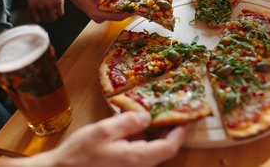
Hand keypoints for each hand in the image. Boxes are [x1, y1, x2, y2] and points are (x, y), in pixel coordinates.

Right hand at [23, 112, 187, 166]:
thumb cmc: (81, 153)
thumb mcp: (104, 131)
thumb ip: (128, 122)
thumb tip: (147, 116)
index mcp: (137, 157)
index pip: (169, 147)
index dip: (181, 132)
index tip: (188, 117)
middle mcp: (138, 164)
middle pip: (163, 147)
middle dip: (170, 128)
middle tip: (171, 108)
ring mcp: (131, 164)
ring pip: (152, 147)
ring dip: (155, 129)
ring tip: (153, 109)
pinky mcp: (124, 161)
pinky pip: (140, 147)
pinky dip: (142, 133)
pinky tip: (133, 120)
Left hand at [27, 0, 64, 22]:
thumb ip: (34, 5)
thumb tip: (39, 17)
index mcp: (32, 5)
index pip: (36, 20)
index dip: (39, 18)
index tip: (41, 16)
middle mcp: (41, 6)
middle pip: (45, 19)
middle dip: (47, 16)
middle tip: (48, 11)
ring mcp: (50, 4)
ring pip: (53, 18)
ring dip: (53, 15)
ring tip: (53, 10)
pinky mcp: (58, 1)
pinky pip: (60, 13)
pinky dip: (59, 12)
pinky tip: (58, 6)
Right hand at [65, 0, 130, 22]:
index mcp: (97, 14)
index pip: (118, 16)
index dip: (129, 11)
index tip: (138, 5)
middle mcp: (100, 16)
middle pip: (119, 14)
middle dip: (128, 6)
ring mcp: (100, 12)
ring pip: (117, 9)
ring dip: (125, 2)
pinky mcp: (101, 8)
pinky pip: (113, 5)